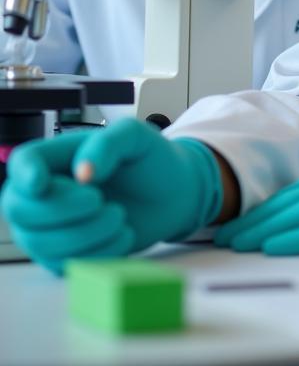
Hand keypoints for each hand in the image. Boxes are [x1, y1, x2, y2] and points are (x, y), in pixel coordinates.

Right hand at [1, 118, 221, 271]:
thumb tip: (83, 172)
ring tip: (119, 216)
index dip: (24, 175)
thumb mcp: (135, 137)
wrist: (173, 193)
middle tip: (100, 201)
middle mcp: (45, 194)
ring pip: (40, 243)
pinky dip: (97, 253)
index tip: (42, 183)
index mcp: (58, 157)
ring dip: (84, 234)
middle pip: (21, 210)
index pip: (23, 162)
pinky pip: (64, 265)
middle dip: (61, 210)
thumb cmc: (149, 160)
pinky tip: (123, 235)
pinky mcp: (67, 256)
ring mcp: (51, 229)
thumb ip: (107, 144)